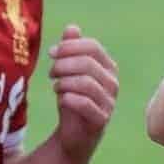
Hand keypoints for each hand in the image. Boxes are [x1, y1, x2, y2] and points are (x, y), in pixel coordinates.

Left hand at [49, 25, 118, 163]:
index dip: (69, 46)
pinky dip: (69, 99)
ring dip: (64, 82)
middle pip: (88, 63)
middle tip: (51, 73)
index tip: (51, 53)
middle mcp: (113, 84)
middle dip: (63, 65)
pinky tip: (61, 99)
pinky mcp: (101, 120)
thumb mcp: (69, 73)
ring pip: (87, 83)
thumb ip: (72, 50)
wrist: (74, 136)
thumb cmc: (73, 101)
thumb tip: (72, 27)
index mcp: (108, 68)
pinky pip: (85, 104)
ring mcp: (109, 103)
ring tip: (56, 87)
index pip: (93, 47)